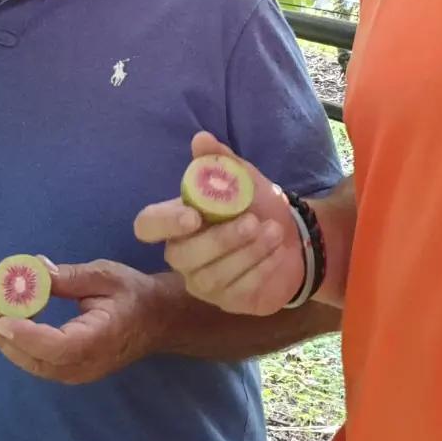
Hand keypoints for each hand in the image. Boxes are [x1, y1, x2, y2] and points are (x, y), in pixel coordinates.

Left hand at [0, 257, 166, 383]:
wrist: (158, 320)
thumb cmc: (134, 293)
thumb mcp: (105, 276)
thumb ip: (68, 278)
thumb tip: (33, 271)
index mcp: (99, 340)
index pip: (57, 346)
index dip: (25, 334)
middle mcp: (85, 365)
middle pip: (36, 359)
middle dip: (3, 334)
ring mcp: (77, 373)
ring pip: (33, 363)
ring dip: (5, 339)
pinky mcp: (70, 370)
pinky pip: (38, 361)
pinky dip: (17, 342)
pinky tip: (3, 320)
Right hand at [133, 132, 303, 315]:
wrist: (294, 237)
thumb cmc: (257, 205)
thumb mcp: (243, 178)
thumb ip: (220, 161)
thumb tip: (201, 139)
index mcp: (177, 221)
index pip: (148, 226)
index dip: (165, 223)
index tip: (193, 215)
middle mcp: (182, 255)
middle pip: (182, 255)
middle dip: (220, 239)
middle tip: (253, 222)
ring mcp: (203, 283)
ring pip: (212, 276)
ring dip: (247, 253)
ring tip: (274, 232)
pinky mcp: (228, 302)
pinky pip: (238, 290)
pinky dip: (262, 269)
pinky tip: (278, 253)